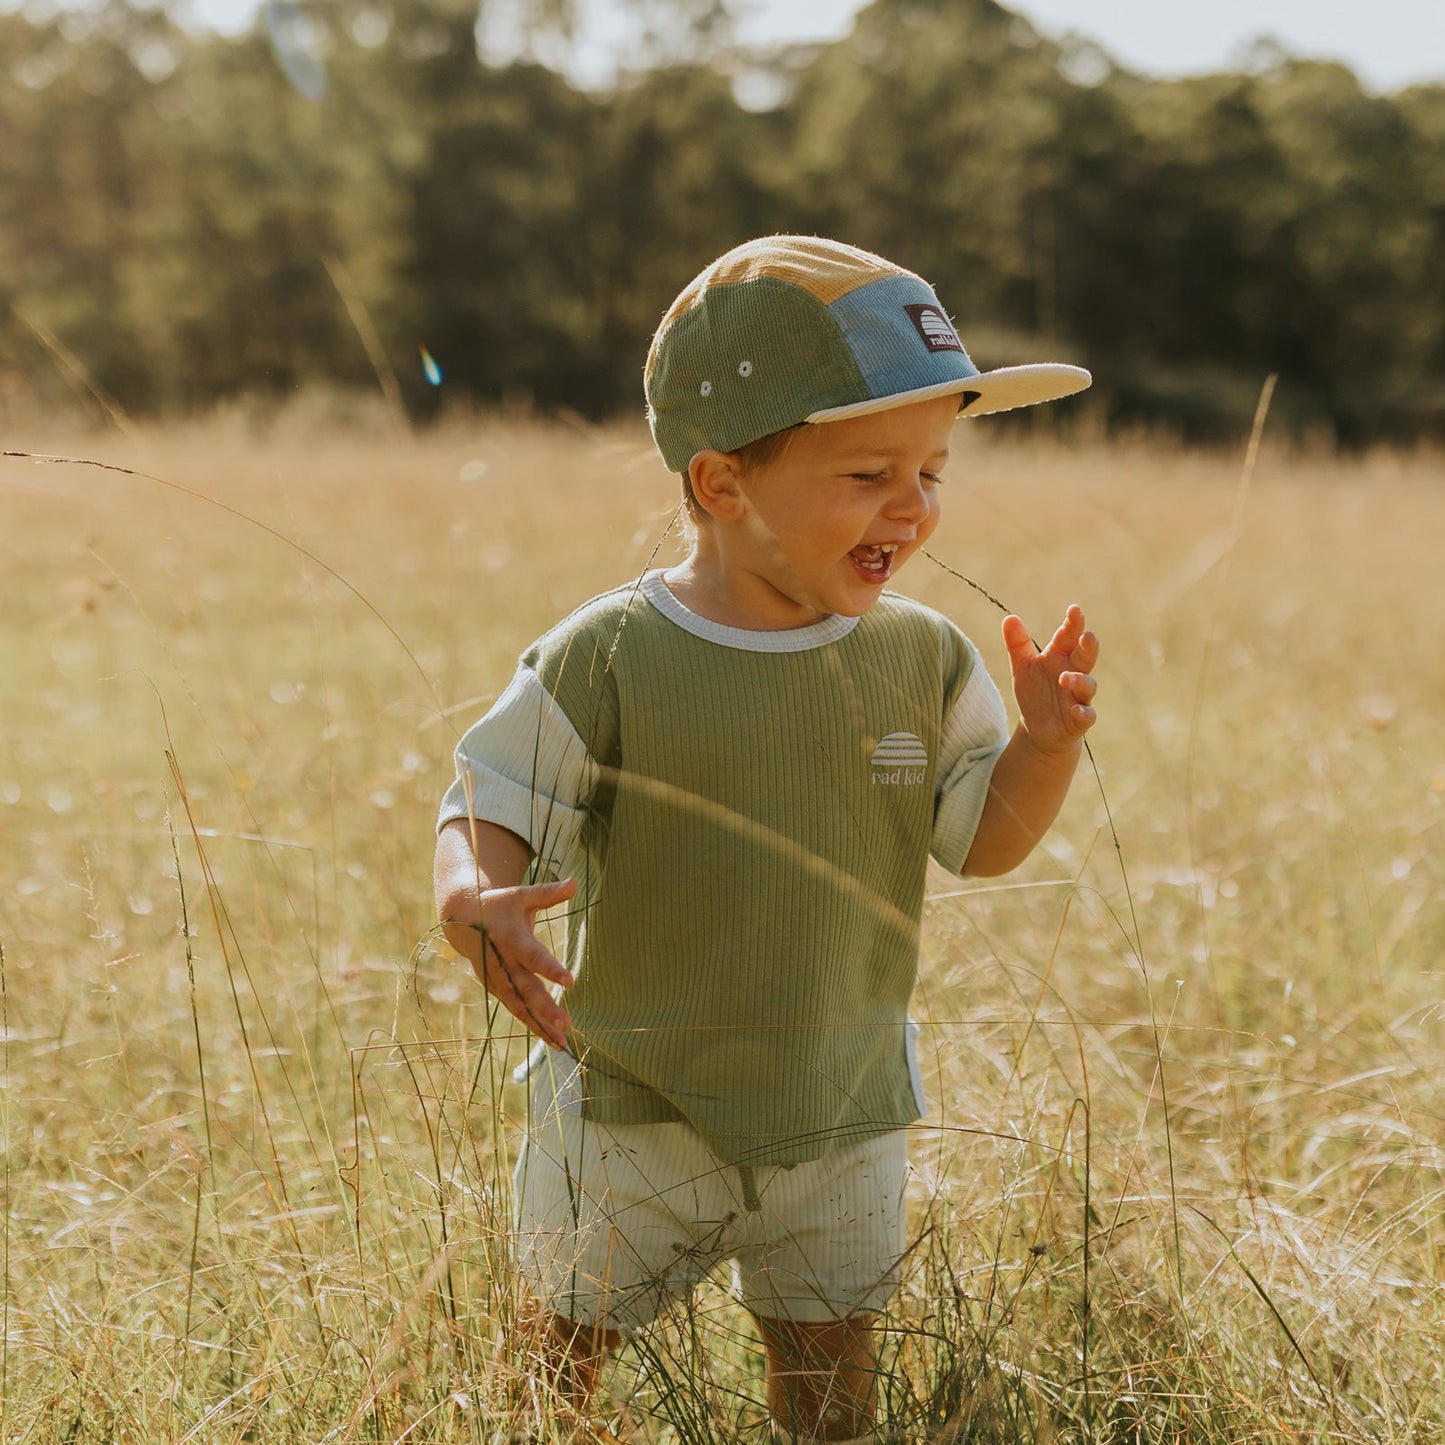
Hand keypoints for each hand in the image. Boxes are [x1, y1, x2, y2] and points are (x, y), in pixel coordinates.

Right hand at [448, 878, 577, 1049]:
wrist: (462, 920)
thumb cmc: (499, 905)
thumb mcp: (521, 895)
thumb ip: (547, 893)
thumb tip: (575, 882)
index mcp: (511, 939)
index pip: (533, 956)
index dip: (550, 969)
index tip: (569, 981)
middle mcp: (504, 964)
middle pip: (527, 989)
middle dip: (546, 1008)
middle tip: (567, 1023)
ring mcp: (499, 980)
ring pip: (521, 1007)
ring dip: (541, 1025)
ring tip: (563, 1044)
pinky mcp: (498, 990)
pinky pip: (517, 1011)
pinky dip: (533, 1026)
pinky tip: (552, 1040)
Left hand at [1002, 604, 1098, 755]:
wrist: (1037, 727)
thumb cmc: (1034, 691)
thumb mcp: (1022, 667)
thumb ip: (1017, 644)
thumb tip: (1009, 617)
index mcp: (1060, 656)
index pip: (1068, 636)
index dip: (1073, 623)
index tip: (1074, 610)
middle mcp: (1074, 672)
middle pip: (1086, 656)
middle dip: (1088, 646)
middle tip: (1087, 635)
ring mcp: (1079, 696)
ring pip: (1088, 685)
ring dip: (1079, 680)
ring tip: (1065, 678)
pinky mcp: (1080, 718)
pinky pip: (1087, 715)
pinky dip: (1083, 712)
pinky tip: (1076, 710)